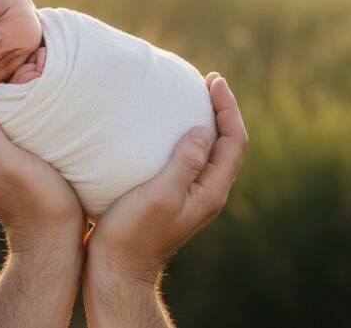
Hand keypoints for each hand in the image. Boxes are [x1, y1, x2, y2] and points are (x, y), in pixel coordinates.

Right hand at [84, 72, 247, 301]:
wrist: (116, 271)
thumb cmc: (133, 234)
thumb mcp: (160, 195)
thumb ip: (185, 163)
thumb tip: (205, 129)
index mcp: (211, 190)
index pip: (234, 140)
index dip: (228, 107)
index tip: (213, 80)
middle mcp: (208, 193)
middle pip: (228, 144)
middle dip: (222, 110)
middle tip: (207, 81)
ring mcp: (192, 197)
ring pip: (210, 151)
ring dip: (206, 122)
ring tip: (191, 96)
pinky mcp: (174, 198)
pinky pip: (191, 159)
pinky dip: (187, 137)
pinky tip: (166, 129)